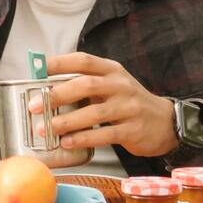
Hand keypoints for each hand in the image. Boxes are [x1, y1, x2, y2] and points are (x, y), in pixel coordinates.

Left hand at [36, 53, 176, 156]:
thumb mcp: (112, 85)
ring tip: (46, 128)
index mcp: (112, 70)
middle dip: (58, 95)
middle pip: (86, 85)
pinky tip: (67, 142)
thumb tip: (48, 87)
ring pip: (94, 113)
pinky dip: (83, 139)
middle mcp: (120, 85)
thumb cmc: (129, 102)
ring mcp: (128, 107)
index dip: (60, 63)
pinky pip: (104, 135)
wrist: (166, 122)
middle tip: (36, 105)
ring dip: (66, 121)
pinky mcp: (133, 130)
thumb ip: (87, 83)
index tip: (38, 69)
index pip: (83, 60)